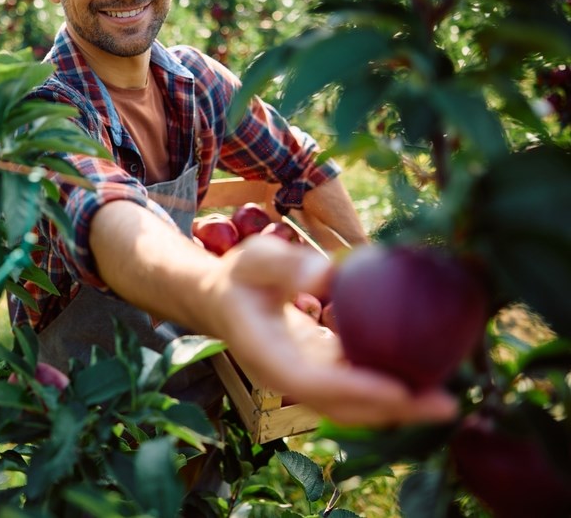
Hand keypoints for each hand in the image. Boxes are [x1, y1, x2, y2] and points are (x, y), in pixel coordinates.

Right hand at [212, 235, 457, 427]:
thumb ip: (288, 264)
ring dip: (397, 409)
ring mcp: (302, 381)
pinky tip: (424, 380)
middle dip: (391, 411)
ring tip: (446, 402)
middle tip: (446, 405)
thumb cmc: (241, 275)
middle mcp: (284, 377)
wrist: (223, 299)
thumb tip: (326, 273)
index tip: (398, 389)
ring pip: (351, 406)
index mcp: (265, 352)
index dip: (353, 389)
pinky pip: (355, 391)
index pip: (310, 382)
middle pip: (338, 407)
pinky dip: (388, 391)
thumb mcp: (257, 259)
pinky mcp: (318, 375)